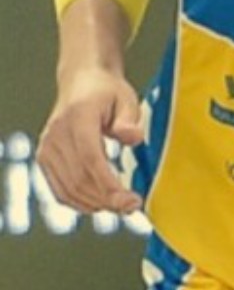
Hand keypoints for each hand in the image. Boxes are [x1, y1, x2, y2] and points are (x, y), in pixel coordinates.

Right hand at [37, 67, 144, 213]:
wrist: (82, 82)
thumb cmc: (108, 91)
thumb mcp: (126, 99)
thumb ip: (129, 120)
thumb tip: (134, 139)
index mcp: (78, 117)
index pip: (91, 159)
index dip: (109, 185)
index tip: (130, 201)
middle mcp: (56, 134)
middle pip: (79, 179)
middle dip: (107, 199)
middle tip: (132, 207)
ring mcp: (47, 148)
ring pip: (68, 189)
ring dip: (94, 203)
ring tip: (120, 206)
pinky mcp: (44, 158)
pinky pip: (60, 189)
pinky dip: (79, 201)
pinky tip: (100, 203)